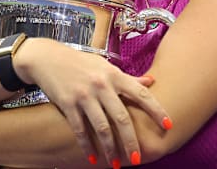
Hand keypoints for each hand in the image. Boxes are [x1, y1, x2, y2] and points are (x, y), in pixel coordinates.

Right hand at [14, 38, 170, 165]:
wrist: (48, 58)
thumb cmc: (80, 63)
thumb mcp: (105, 66)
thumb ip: (128, 77)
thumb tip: (151, 82)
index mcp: (114, 75)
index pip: (141, 93)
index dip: (156, 110)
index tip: (168, 125)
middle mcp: (101, 85)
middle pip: (122, 117)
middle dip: (131, 141)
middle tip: (138, 158)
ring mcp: (84, 95)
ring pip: (102, 127)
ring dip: (110, 148)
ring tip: (115, 164)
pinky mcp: (68, 104)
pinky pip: (80, 129)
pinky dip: (87, 146)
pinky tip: (92, 158)